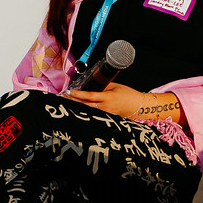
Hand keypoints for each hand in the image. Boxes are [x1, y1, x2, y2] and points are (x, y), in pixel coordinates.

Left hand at [63, 82, 180, 123]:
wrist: (139, 106)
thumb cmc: (128, 94)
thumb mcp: (115, 87)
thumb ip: (103, 87)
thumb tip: (91, 85)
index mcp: (107, 97)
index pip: (89, 96)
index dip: (78, 94)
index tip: (69, 92)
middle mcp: (105, 107)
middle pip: (85, 105)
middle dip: (73, 101)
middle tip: (63, 97)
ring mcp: (106, 114)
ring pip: (88, 111)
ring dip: (78, 107)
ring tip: (68, 103)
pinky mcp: (108, 118)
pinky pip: (94, 114)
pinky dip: (86, 111)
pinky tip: (79, 110)